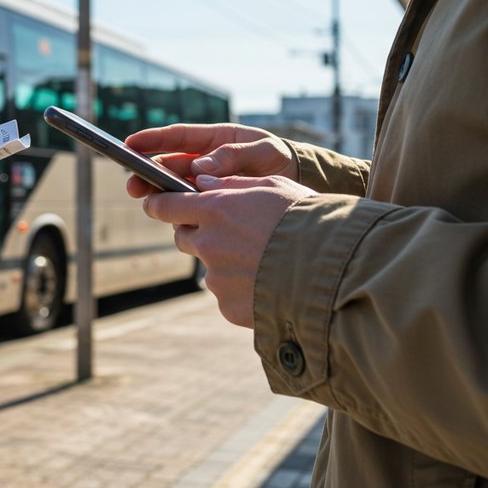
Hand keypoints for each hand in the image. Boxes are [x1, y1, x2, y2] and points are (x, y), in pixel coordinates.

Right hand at [125, 123, 295, 197]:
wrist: (300, 185)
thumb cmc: (281, 161)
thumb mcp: (263, 152)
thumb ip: (233, 157)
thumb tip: (201, 167)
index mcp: (215, 140)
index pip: (178, 137)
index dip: (152, 140)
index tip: (129, 144)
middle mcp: (206, 161)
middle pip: (169, 165)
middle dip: (148, 174)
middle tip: (134, 187)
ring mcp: (208, 183)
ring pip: (176, 188)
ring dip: (161, 195)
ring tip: (149, 204)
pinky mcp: (213, 204)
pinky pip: (192, 207)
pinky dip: (182, 212)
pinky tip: (175, 220)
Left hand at [142, 174, 315, 327]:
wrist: (333, 273)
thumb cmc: (309, 221)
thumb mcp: (275, 187)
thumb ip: (233, 184)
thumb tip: (202, 181)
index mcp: (215, 208)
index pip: (165, 205)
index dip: (158, 203)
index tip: (154, 202)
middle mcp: (208, 243)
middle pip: (184, 237)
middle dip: (197, 232)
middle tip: (227, 231)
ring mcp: (216, 278)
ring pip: (209, 266)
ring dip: (224, 261)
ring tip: (262, 259)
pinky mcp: (228, 306)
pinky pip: (227, 293)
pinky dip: (241, 288)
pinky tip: (268, 282)